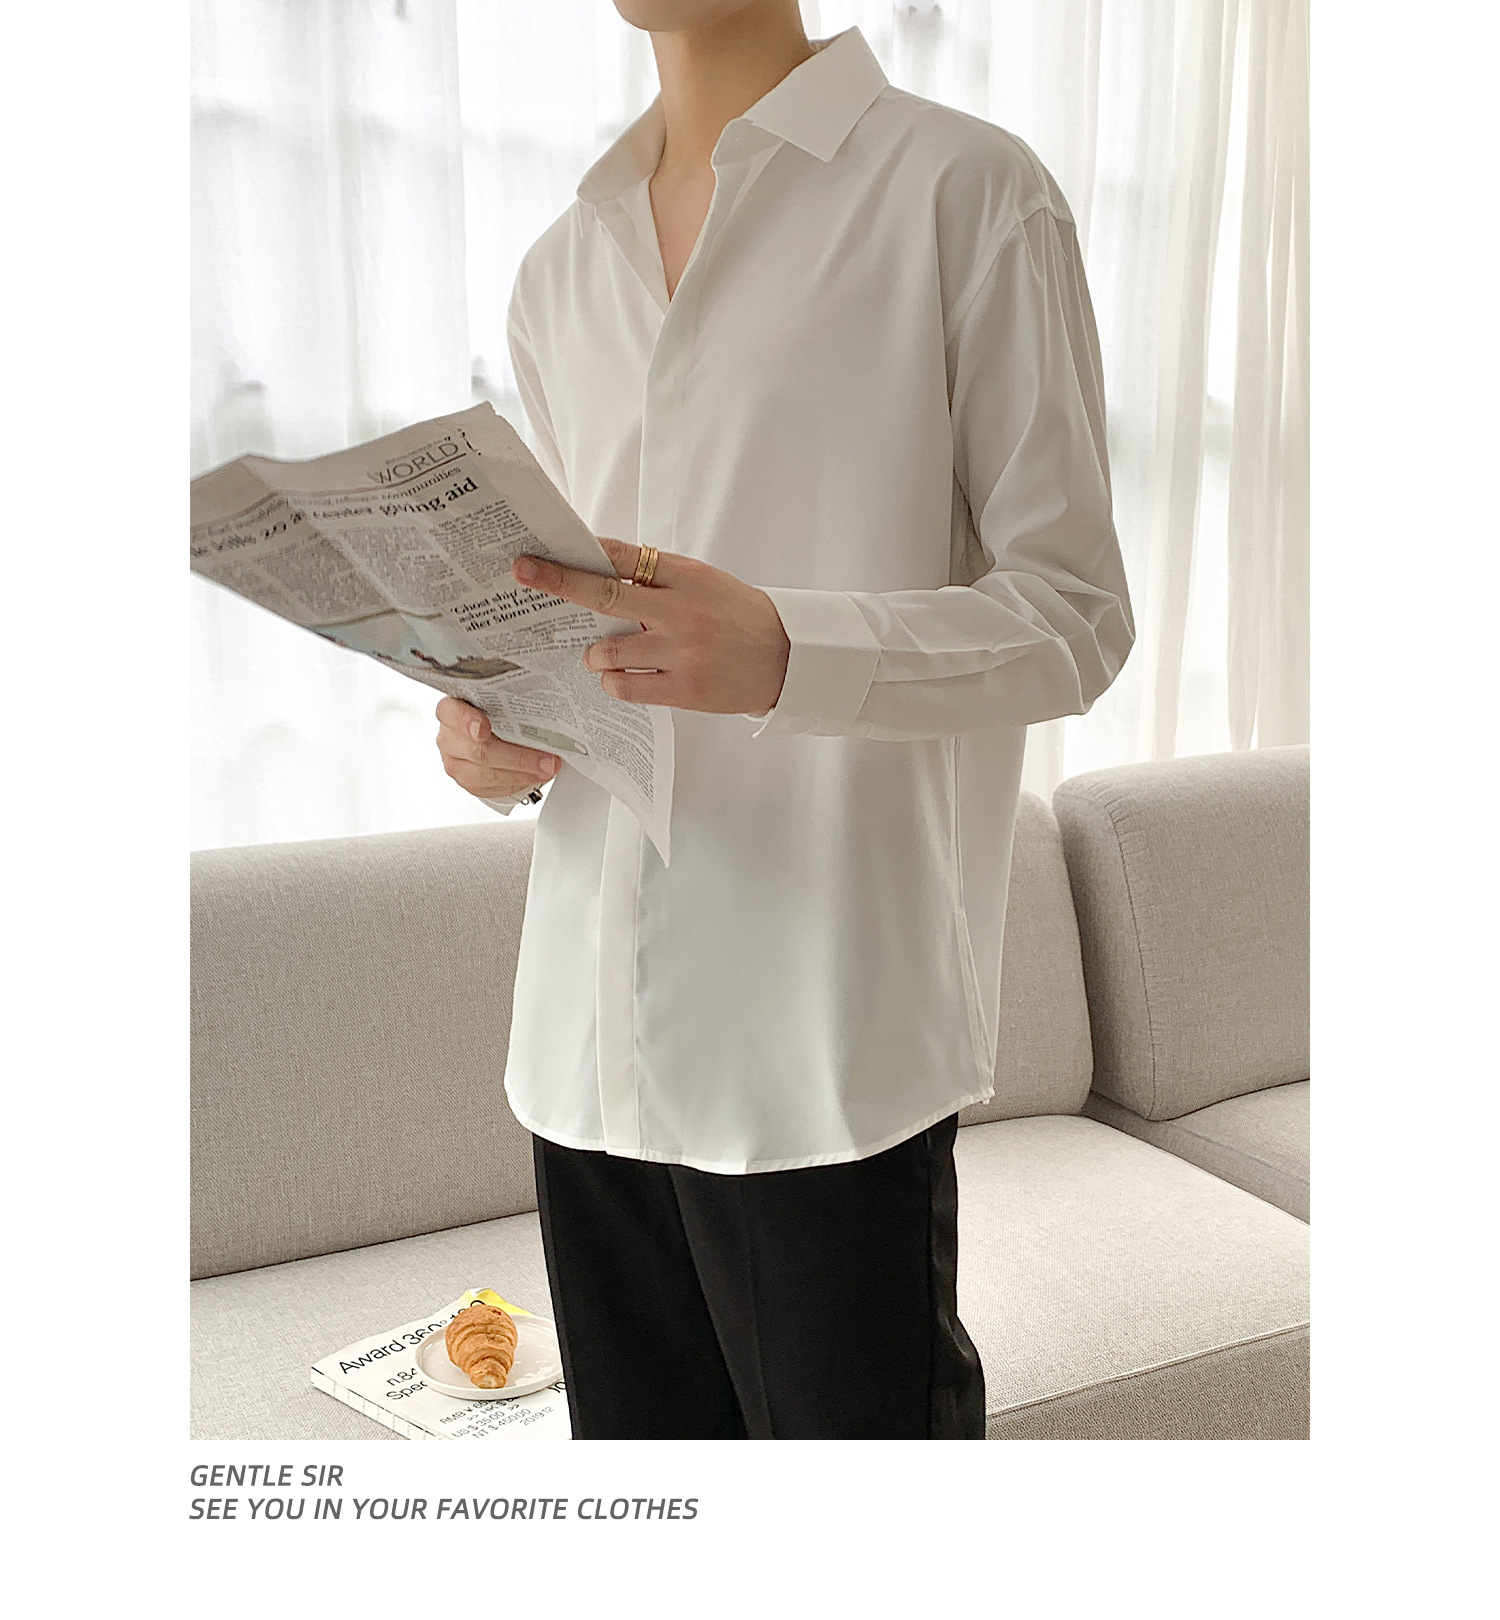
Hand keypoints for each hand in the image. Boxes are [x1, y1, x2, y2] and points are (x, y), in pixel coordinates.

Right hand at [435, 696, 559, 800]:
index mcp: (452, 708)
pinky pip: (489, 789)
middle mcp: (449, 735)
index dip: (467, 721)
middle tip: (546, 759)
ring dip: (522, 774)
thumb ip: (512, 699)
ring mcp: (455, 760)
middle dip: (517, 758)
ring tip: (546, 769)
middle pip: (478, 751)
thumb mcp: (502, 698)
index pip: (451, 712)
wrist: (491, 731)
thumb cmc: (496, 712)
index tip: (484, 729)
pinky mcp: (466, 780)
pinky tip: (533, 777)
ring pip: (484, 775)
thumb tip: (551, 700)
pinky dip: (515, 784)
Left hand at [512, 537, 789, 714]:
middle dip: (560, 583)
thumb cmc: (741, 616)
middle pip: (606, 595)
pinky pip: (627, 687)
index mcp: (686, 577)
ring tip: (599, 653)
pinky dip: (614, 682)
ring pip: (610, 651)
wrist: (788, 658)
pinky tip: (620, 676)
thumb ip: (658, 577)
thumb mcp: (704, 582)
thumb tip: (600, 568)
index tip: (545, 547)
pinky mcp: (684, 690)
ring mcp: (681, 653)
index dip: (580, 551)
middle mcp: (681, 612)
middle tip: (526, 574)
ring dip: (594, 653)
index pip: (623, 557)